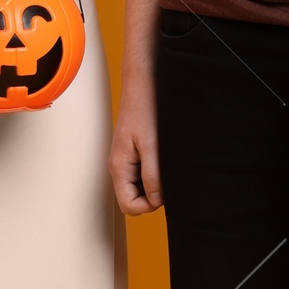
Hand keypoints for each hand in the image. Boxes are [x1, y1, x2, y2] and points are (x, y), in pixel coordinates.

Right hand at [109, 82, 162, 216]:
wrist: (144, 82)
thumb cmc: (145, 108)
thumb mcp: (151, 145)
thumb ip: (152, 174)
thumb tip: (157, 200)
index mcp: (119, 167)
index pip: (129, 206)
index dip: (148, 205)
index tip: (165, 191)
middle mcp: (120, 166)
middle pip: (134, 199)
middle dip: (153, 196)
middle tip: (169, 178)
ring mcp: (127, 159)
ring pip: (140, 187)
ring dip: (156, 183)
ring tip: (168, 164)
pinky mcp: (136, 151)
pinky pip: (144, 173)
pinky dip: (156, 171)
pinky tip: (166, 158)